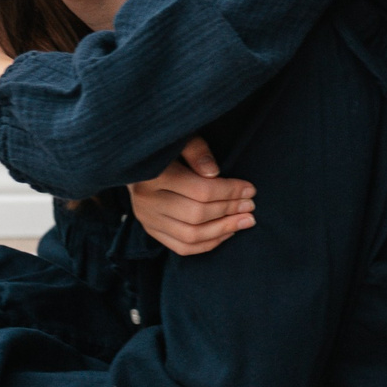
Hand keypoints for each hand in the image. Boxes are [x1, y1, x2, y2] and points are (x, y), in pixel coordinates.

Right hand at [128, 137, 255, 254]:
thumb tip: (214, 173)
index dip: (229, 191)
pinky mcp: (151, 231)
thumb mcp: (180, 139)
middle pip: (197, 214)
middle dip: (230, 211)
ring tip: (245, 221)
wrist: (135, 162)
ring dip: (223, 230)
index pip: (200, 190)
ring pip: (190, 235)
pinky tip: (228, 233)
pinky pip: (182, 247)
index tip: (250, 190)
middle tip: (251, 206)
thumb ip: (197, 151)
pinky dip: (208, 244)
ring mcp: (147, 219)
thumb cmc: (165, 149)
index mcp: (153, 175)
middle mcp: (147, 201)